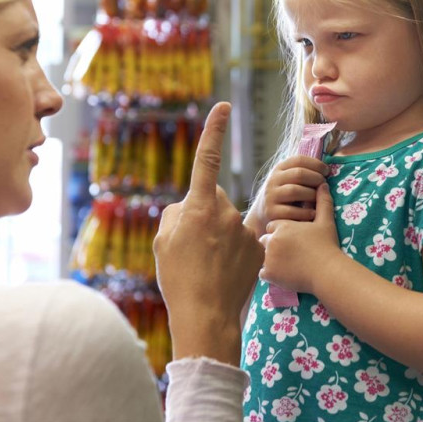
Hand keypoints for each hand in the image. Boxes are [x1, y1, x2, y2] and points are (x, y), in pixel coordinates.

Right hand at [154, 102, 263, 365]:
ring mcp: (245, 229)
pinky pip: (242, 239)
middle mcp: (226, 212)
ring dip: (218, 235)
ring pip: (228, 221)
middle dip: (204, 213)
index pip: (208, 159)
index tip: (223, 106)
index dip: (214, 130)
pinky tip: (225, 271)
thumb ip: (176, 214)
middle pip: (213, 199)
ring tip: (207, 265)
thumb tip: (189, 206)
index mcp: (199, 206)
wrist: (206, 315)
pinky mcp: (259, 246)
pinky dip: (234, 250)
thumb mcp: (164, 242)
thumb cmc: (178, 278)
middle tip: (192, 246)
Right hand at [247, 155, 328, 236]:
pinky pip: (291, 211)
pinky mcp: (271, 212)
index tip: (327, 171)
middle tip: (325, 185)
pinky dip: (305, 212)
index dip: (316, 164)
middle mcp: (273, 180)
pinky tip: (313, 213)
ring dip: (311, 195)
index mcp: (279, 168)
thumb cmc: (286, 195)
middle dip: (316, 178)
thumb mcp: (290, 180)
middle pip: (299, 174)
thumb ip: (304, 173)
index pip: (299, 160)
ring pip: (295, 191)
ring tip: (319, 200)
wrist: (263, 214)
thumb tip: (327, 169)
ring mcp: (271, 196)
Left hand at [259, 183, 342, 295]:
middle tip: (288, 253)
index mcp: (282, 226)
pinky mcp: (269, 273)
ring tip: (286, 264)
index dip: (281, 232)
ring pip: (263, 256)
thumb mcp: (326, 221)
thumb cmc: (327, 245)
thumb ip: (322, 201)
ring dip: (271, 259)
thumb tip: (323, 184)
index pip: (273, 226)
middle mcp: (272, 239)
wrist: (327, 271)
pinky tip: (283, 274)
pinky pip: (262, 272)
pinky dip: (270, 274)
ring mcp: (269, 257)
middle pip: (265, 240)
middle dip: (274, 245)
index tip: (292, 238)